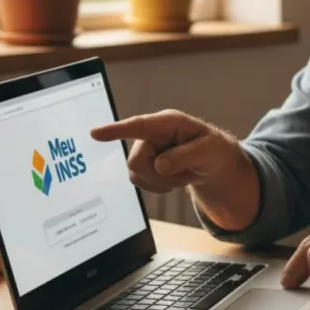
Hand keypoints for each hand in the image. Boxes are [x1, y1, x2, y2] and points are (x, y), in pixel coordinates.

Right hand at [90, 109, 247, 193]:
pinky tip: (173, 180)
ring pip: (136, 174)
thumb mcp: (209, 151)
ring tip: (182, 174)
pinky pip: (139, 182)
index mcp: (168, 122)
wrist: (215, 164)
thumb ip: (185, 156)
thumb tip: (160, 166)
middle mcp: (152, 134)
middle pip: (136, 161)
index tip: (94, 133)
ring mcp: (146, 149)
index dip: (116, 130)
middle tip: (184, 175)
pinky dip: (158, 186)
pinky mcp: (144, 163)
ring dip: (161, 182)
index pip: (138, 126)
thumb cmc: (214, 150)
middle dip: (160, 175)